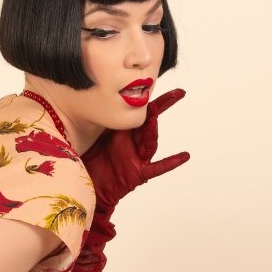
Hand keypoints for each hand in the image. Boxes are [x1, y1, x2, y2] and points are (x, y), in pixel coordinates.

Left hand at [82, 88, 189, 209]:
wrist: (87, 187)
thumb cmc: (89, 162)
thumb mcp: (93, 135)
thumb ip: (102, 119)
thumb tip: (98, 96)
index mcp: (123, 131)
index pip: (140, 112)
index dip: (152, 99)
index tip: (164, 84)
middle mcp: (132, 143)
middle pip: (150, 123)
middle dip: (160, 108)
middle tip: (173, 95)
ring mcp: (137, 158)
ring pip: (150, 143)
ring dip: (152, 132)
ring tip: (152, 121)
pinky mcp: (138, 174)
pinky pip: (157, 168)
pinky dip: (171, 162)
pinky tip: (183, 156)